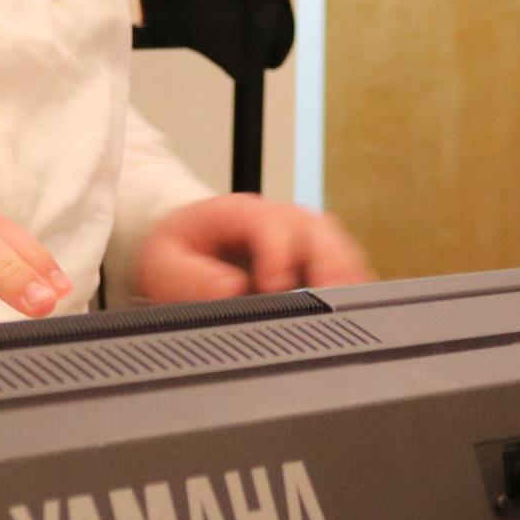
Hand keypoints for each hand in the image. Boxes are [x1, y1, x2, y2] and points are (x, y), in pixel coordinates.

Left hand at [130, 194, 372, 304]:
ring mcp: (301, 234)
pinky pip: (345, 262)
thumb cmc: (179, 254)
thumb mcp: (165, 265)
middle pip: (317, 230)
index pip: (270, 224)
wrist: (190, 245)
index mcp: (240, 213)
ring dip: (345, 274)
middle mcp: (278, 218)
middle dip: (326, 264)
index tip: (275, 286)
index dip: (277, 253)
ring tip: (349, 307)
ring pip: (337, 244)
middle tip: (328, 298)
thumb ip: (190, 279)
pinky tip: (354, 306)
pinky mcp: (316, 254)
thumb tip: (229, 290)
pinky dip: (352, 282)